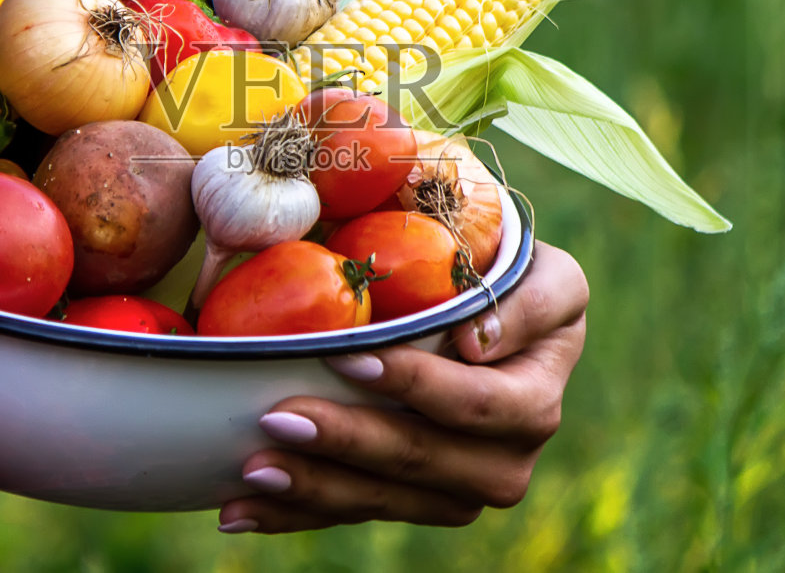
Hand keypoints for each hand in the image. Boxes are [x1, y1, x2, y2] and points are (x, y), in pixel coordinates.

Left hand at [216, 240, 588, 533]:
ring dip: (314, 487)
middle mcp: (508, 456)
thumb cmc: (509, 278)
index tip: (348, 360)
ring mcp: (460, 486)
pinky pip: (356, 510)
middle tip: (277, 419)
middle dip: (346, 441)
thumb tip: (476, 342)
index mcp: (535, 397)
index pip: (474, 403)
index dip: (413, 385)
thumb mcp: (544, 273)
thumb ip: (530, 302)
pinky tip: (240, 508)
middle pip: (421, 459)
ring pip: (384, 497)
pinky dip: (295, 512)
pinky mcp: (418, 501)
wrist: (496, 316)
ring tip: (253, 469)